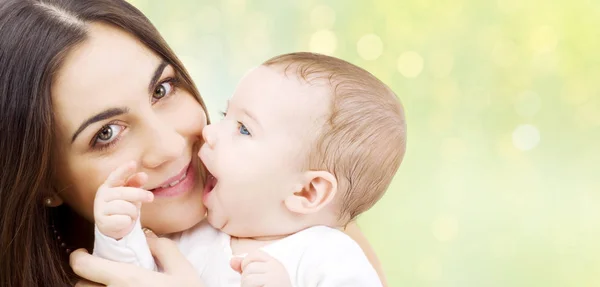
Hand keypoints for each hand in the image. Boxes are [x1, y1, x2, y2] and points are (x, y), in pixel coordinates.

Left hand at [70, 232, 204, 286]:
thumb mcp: (184, 271)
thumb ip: (164, 249)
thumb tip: (147, 238)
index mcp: (127, 280)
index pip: (83, 266)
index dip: (79, 257)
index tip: (84, 254)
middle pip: (80, 286)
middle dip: (88, 278)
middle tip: (103, 272)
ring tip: (114, 286)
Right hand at [94, 161, 152, 239]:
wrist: (114, 228)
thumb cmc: (124, 206)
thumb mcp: (131, 193)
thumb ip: (135, 183)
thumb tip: (143, 175)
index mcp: (108, 185)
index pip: (116, 176)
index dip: (124, 170)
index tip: (133, 163)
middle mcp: (101, 195)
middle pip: (125, 192)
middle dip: (140, 194)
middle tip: (151, 197)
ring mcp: (100, 209)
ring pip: (126, 207)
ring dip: (134, 212)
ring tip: (131, 214)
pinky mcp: (102, 222)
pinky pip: (124, 220)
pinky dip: (128, 222)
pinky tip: (124, 222)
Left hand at [230, 250, 291, 286]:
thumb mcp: (260, 277)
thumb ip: (246, 268)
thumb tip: (232, 261)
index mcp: (274, 263)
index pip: (254, 254)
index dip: (246, 263)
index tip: (249, 275)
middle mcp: (276, 268)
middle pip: (249, 267)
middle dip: (245, 278)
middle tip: (253, 286)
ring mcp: (274, 277)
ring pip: (247, 278)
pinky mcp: (272, 286)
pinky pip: (251, 286)